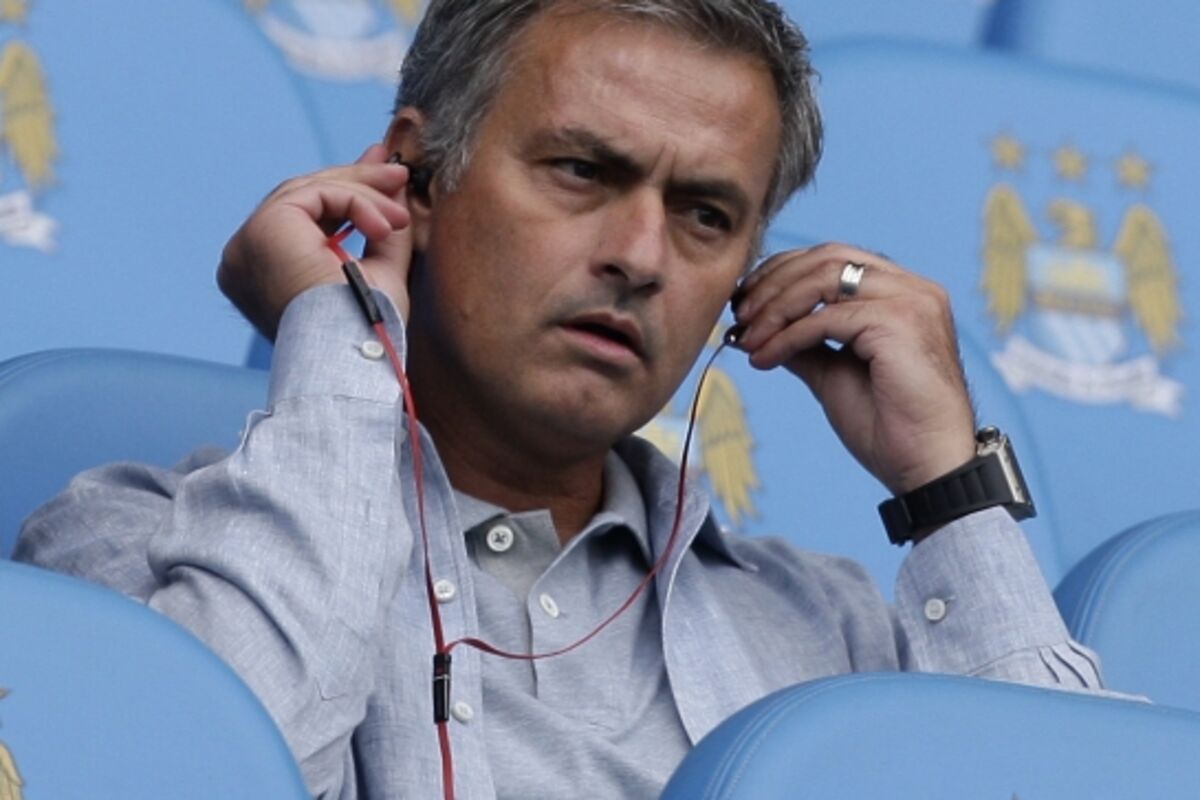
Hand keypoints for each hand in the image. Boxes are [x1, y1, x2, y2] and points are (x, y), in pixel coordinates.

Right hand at [217, 144, 413, 339]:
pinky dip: (358, 203)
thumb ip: (381, 230)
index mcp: (263, 272)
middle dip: (357, 182)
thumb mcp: (379, 272)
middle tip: (398, 172)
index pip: (302, 217)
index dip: (345, 194)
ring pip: (311, 192)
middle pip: (303, 198)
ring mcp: (249, 242)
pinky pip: (318, 195)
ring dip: (365, 196)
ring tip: (402, 215)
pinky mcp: (265, 229)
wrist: (350, 360)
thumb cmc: (365, 332)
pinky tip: (386, 226)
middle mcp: (245, 256)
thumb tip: (395, 187)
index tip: (385, 179)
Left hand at [732, 243, 975, 494]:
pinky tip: (766, 357)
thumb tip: (759, 328)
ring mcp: (911, 301)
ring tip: (748, 338)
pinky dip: (788, 335)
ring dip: (775, 306)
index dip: (782, 272)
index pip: (833, 258)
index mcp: (901, 292)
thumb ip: (804, 343)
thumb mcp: (833, 373)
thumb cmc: (890, 428)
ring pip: (824, 278)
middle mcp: (912, 287)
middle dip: (772, 282)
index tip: (744, 300)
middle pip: (827, 257)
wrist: (927, 469)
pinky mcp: (900, 323)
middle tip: (738, 314)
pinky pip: (827, 317)